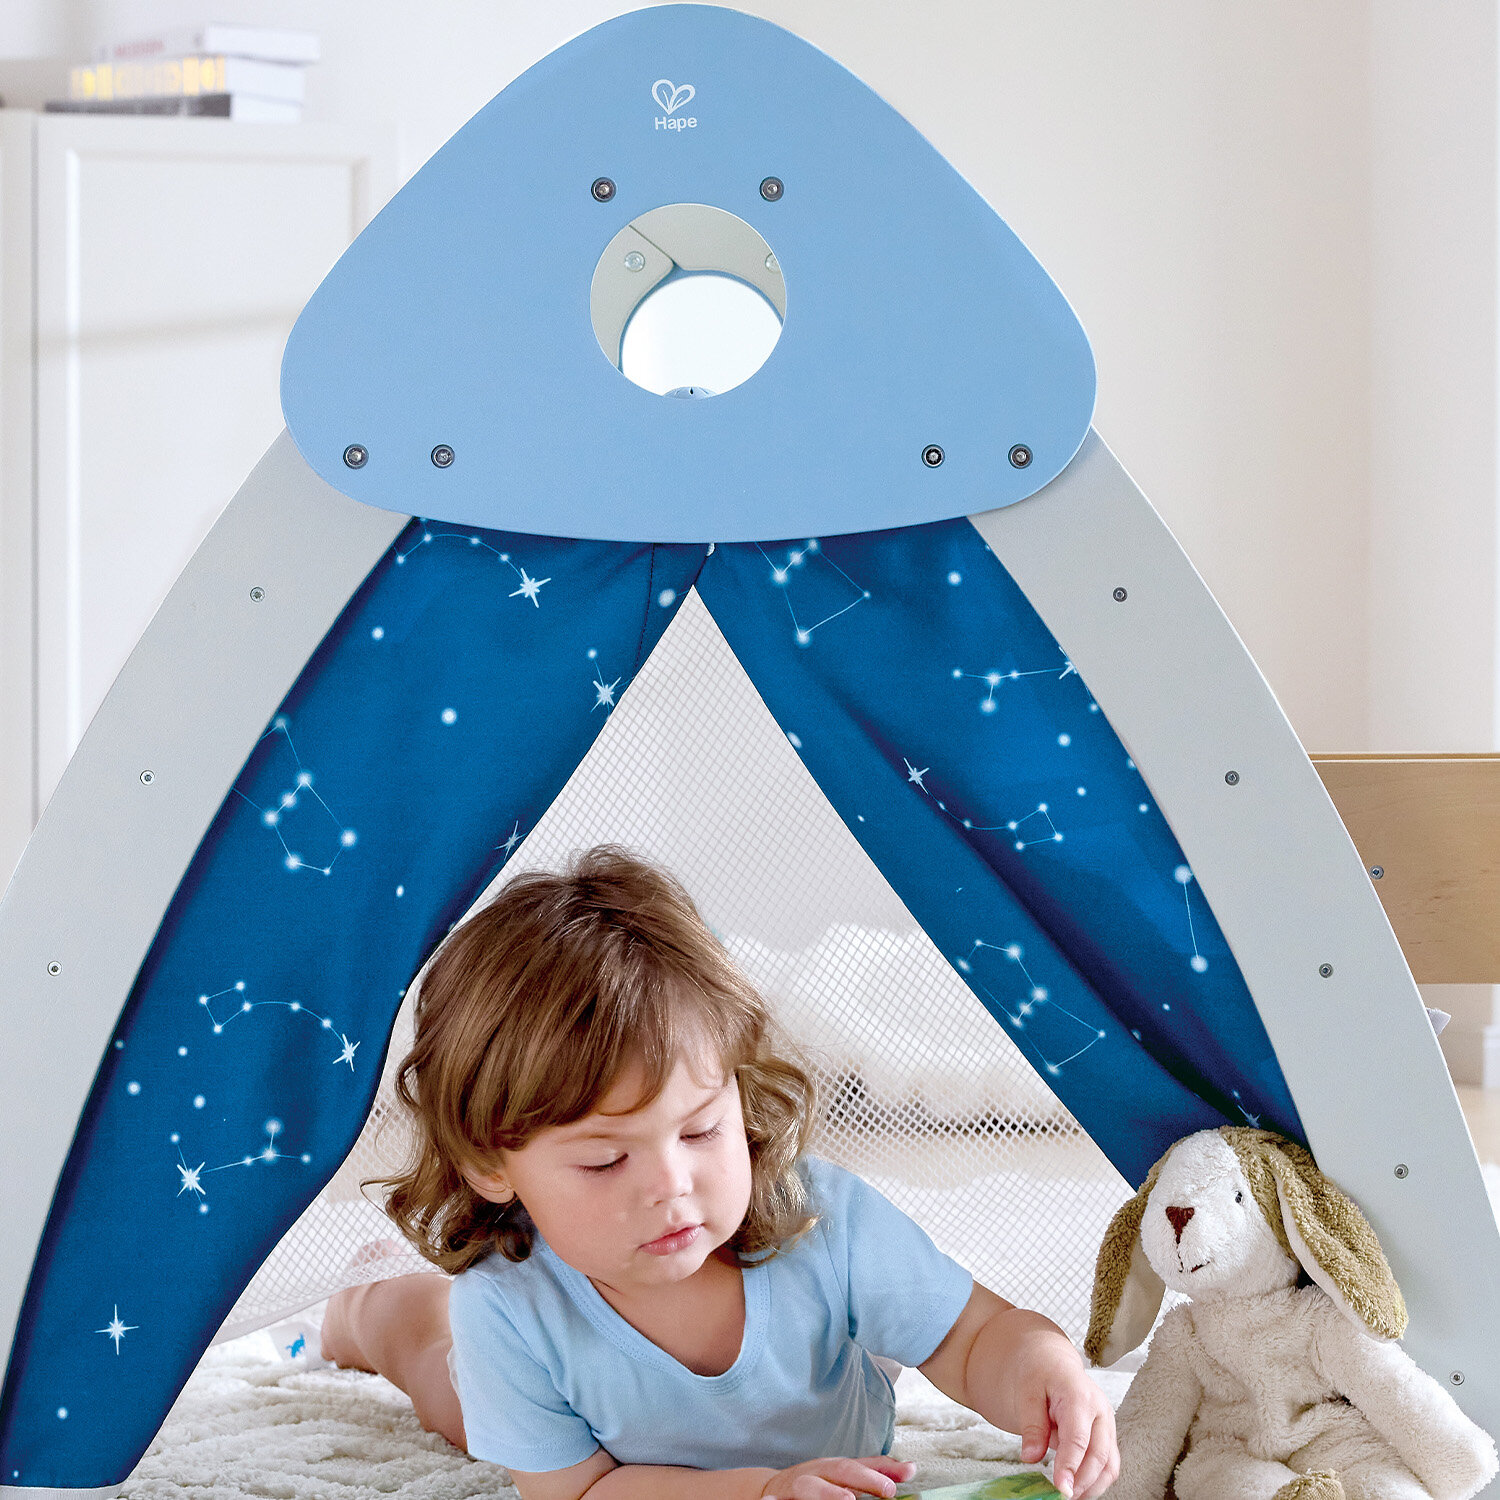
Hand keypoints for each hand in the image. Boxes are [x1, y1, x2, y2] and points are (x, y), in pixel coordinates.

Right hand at [760, 1455, 915, 1499]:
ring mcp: (797, 1487)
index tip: (894, 1487)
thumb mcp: (846, 1474)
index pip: (858, 1467)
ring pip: (808, 1488)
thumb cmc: (818, 1482)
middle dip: (861, 1480)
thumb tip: (912, 1468)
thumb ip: (877, 1472)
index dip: (876, 1475)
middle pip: (838, 1472)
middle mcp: (816, 1474)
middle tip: (881, 1491)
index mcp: (834, 1467)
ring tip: (847, 1499)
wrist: (773, 1488)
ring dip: (825, 1493)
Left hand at [1012, 1356, 1116, 1499]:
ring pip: (1109, 1464)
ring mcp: (1107, 1423)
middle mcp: (1100, 1410)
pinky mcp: (1107, 1434)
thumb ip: (1031, 1424)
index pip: (1078, 1438)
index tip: (1061, 1488)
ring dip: (1092, 1486)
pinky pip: (1109, 1463)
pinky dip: (1097, 1480)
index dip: (1070, 1466)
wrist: (1052, 1362)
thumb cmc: (1039, 1373)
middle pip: (1099, 1455)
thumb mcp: (1027, 1391)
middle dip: (1082, 1481)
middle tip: (1062, 1496)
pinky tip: (1079, 1488)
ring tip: (1070, 1495)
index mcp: (1079, 1396)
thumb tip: (1031, 1457)